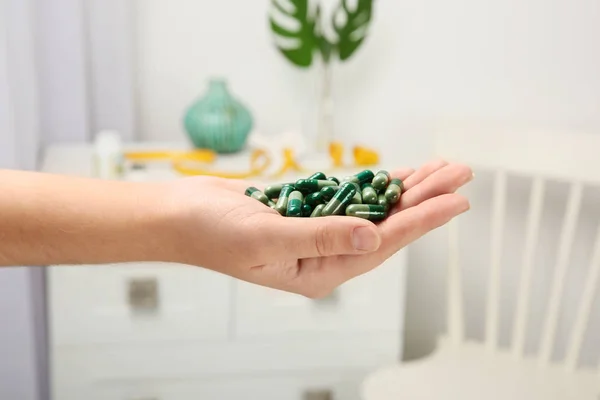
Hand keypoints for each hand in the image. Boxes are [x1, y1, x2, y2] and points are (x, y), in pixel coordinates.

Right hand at [160, 160, 472, 297]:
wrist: (181, 215)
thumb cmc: (213, 232)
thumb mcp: (265, 237)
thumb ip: (320, 237)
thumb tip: (373, 235)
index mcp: (319, 271)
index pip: (381, 243)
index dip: (421, 220)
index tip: (455, 199)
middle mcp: (325, 254)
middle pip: (386, 225)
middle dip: (423, 199)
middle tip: (460, 174)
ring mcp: (317, 231)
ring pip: (372, 209)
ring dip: (405, 189)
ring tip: (441, 169)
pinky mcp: (308, 210)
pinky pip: (351, 197)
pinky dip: (375, 183)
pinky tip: (399, 174)